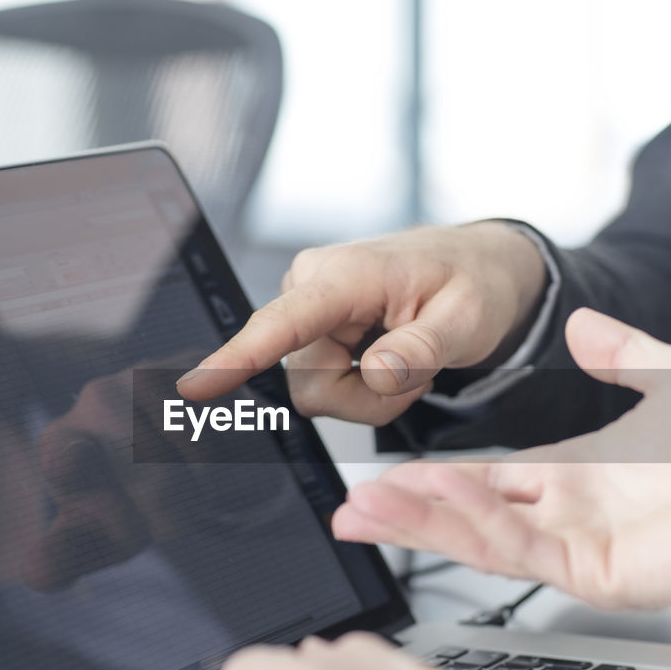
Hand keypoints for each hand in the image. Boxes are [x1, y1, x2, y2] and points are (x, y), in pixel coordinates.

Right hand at [177, 222, 546, 424]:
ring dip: (369, 398)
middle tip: (418, 373)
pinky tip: (389, 361)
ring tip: (408, 362)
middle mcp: (311, 287)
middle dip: (368, 399)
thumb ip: (422, 349)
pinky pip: (322, 390)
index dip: (238, 358)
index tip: (195, 388)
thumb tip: (377, 374)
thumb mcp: (468, 319)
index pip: (283, 324)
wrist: (475, 270)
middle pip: (311, 386)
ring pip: (315, 395)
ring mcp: (306, 313)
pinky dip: (364, 392)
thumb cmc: (473, 284)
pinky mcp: (309, 334)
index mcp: (346, 275)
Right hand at [332, 309, 670, 617]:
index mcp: (574, 472)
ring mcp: (576, 546)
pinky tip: (430, 512)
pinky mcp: (594, 572)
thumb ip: (622, 351)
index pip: (486, 475)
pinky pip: (520, 553)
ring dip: (419, 524)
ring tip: (360, 513)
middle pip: (467, 512)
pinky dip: (472, 533)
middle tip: (349, 504)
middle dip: (406, 509)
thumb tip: (583, 319)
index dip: (433, 475)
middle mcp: (565, 513)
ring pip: (479, 537)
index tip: (385, 469)